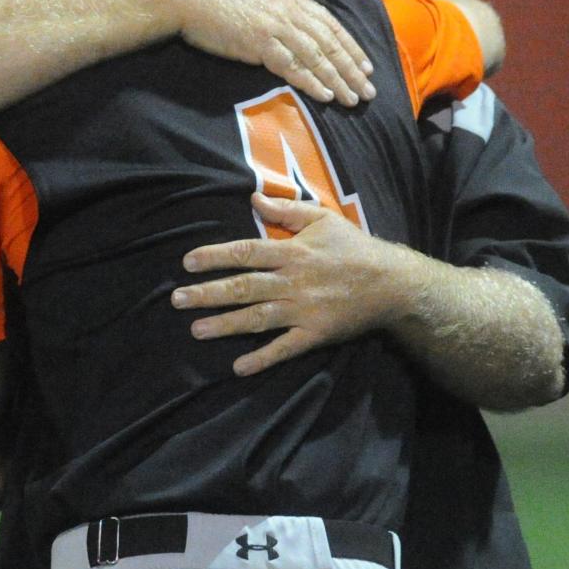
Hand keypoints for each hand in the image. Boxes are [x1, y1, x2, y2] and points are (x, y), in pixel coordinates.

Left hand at [171, 193, 415, 375]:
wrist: (392, 283)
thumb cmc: (353, 248)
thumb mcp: (323, 219)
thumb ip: (287, 211)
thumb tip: (254, 200)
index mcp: (292, 252)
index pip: (246, 252)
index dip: (215, 257)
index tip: (187, 262)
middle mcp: (293, 281)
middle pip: (244, 287)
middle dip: (208, 294)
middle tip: (177, 299)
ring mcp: (303, 310)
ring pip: (258, 318)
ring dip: (225, 325)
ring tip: (196, 330)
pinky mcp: (315, 334)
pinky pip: (285, 348)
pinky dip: (262, 359)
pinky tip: (238, 368)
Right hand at [177, 0, 374, 106]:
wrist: (188, 0)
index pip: (331, 25)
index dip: (351, 47)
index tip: (366, 67)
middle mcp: (290, 10)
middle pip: (330, 43)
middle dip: (351, 69)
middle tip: (368, 91)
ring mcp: (276, 27)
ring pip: (316, 57)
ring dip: (337, 80)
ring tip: (352, 99)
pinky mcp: (260, 43)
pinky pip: (292, 66)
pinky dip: (311, 82)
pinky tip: (325, 96)